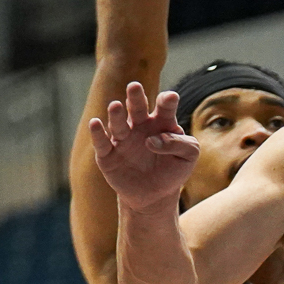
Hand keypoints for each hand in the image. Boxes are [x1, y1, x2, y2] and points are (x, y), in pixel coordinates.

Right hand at [89, 81, 200, 210]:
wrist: (156, 196)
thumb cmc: (174, 171)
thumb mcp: (188, 156)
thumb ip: (180, 144)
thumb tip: (154, 140)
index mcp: (162, 122)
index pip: (165, 106)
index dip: (167, 101)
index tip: (171, 98)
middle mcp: (140, 126)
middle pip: (137, 108)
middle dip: (136, 97)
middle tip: (135, 86)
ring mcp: (122, 139)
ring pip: (118, 123)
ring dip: (116, 114)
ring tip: (116, 105)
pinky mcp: (107, 155)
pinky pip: (101, 142)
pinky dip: (97, 133)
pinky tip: (95, 123)